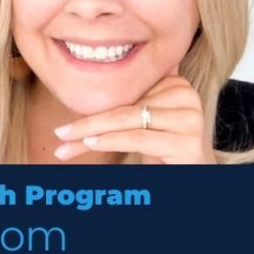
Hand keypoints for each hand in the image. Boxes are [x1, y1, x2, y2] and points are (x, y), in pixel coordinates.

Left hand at [51, 71, 215, 164]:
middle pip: (123, 105)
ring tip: (66, 144)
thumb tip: (72, 91)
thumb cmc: (162, 147)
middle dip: (87, 122)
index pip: (123, 91)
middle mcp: (185, 93)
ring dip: (91, 134)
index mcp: (172, 80)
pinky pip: (137, 137)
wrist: (193, 173)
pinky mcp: (188, 141)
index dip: (92, 105)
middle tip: (60, 133)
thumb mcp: (140, 120)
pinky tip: (90, 144)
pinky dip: (110, 140)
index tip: (65, 120)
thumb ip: (120, 102)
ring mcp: (190, 117)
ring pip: (126, 120)